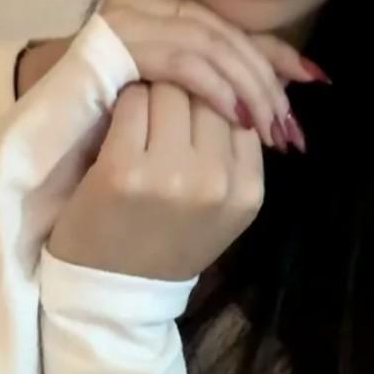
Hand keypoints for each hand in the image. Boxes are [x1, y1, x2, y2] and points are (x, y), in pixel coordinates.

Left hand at [45, 79, 263, 281]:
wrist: (113, 294)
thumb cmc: (170, 241)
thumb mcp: (224, 204)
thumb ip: (239, 150)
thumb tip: (260, 79)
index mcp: (247, 189)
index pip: (241, 107)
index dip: (215, 99)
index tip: (192, 112)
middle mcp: (216, 180)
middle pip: (208, 92)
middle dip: (185, 92)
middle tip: (163, 113)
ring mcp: (170, 175)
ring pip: (170, 90)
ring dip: (153, 94)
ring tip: (141, 121)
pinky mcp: (124, 169)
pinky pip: (132, 102)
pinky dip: (124, 104)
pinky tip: (117, 127)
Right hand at [97, 0, 318, 151]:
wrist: (39, 152)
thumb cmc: (106, 136)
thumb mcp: (175, 106)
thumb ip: (222, 83)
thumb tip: (299, 76)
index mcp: (158, 5)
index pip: (230, 26)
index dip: (275, 53)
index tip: (315, 82)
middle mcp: (141, 1)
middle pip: (224, 32)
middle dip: (266, 78)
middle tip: (291, 123)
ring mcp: (126, 17)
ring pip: (208, 42)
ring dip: (247, 85)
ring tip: (270, 125)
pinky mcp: (115, 41)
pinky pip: (180, 59)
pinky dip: (214, 87)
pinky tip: (236, 117)